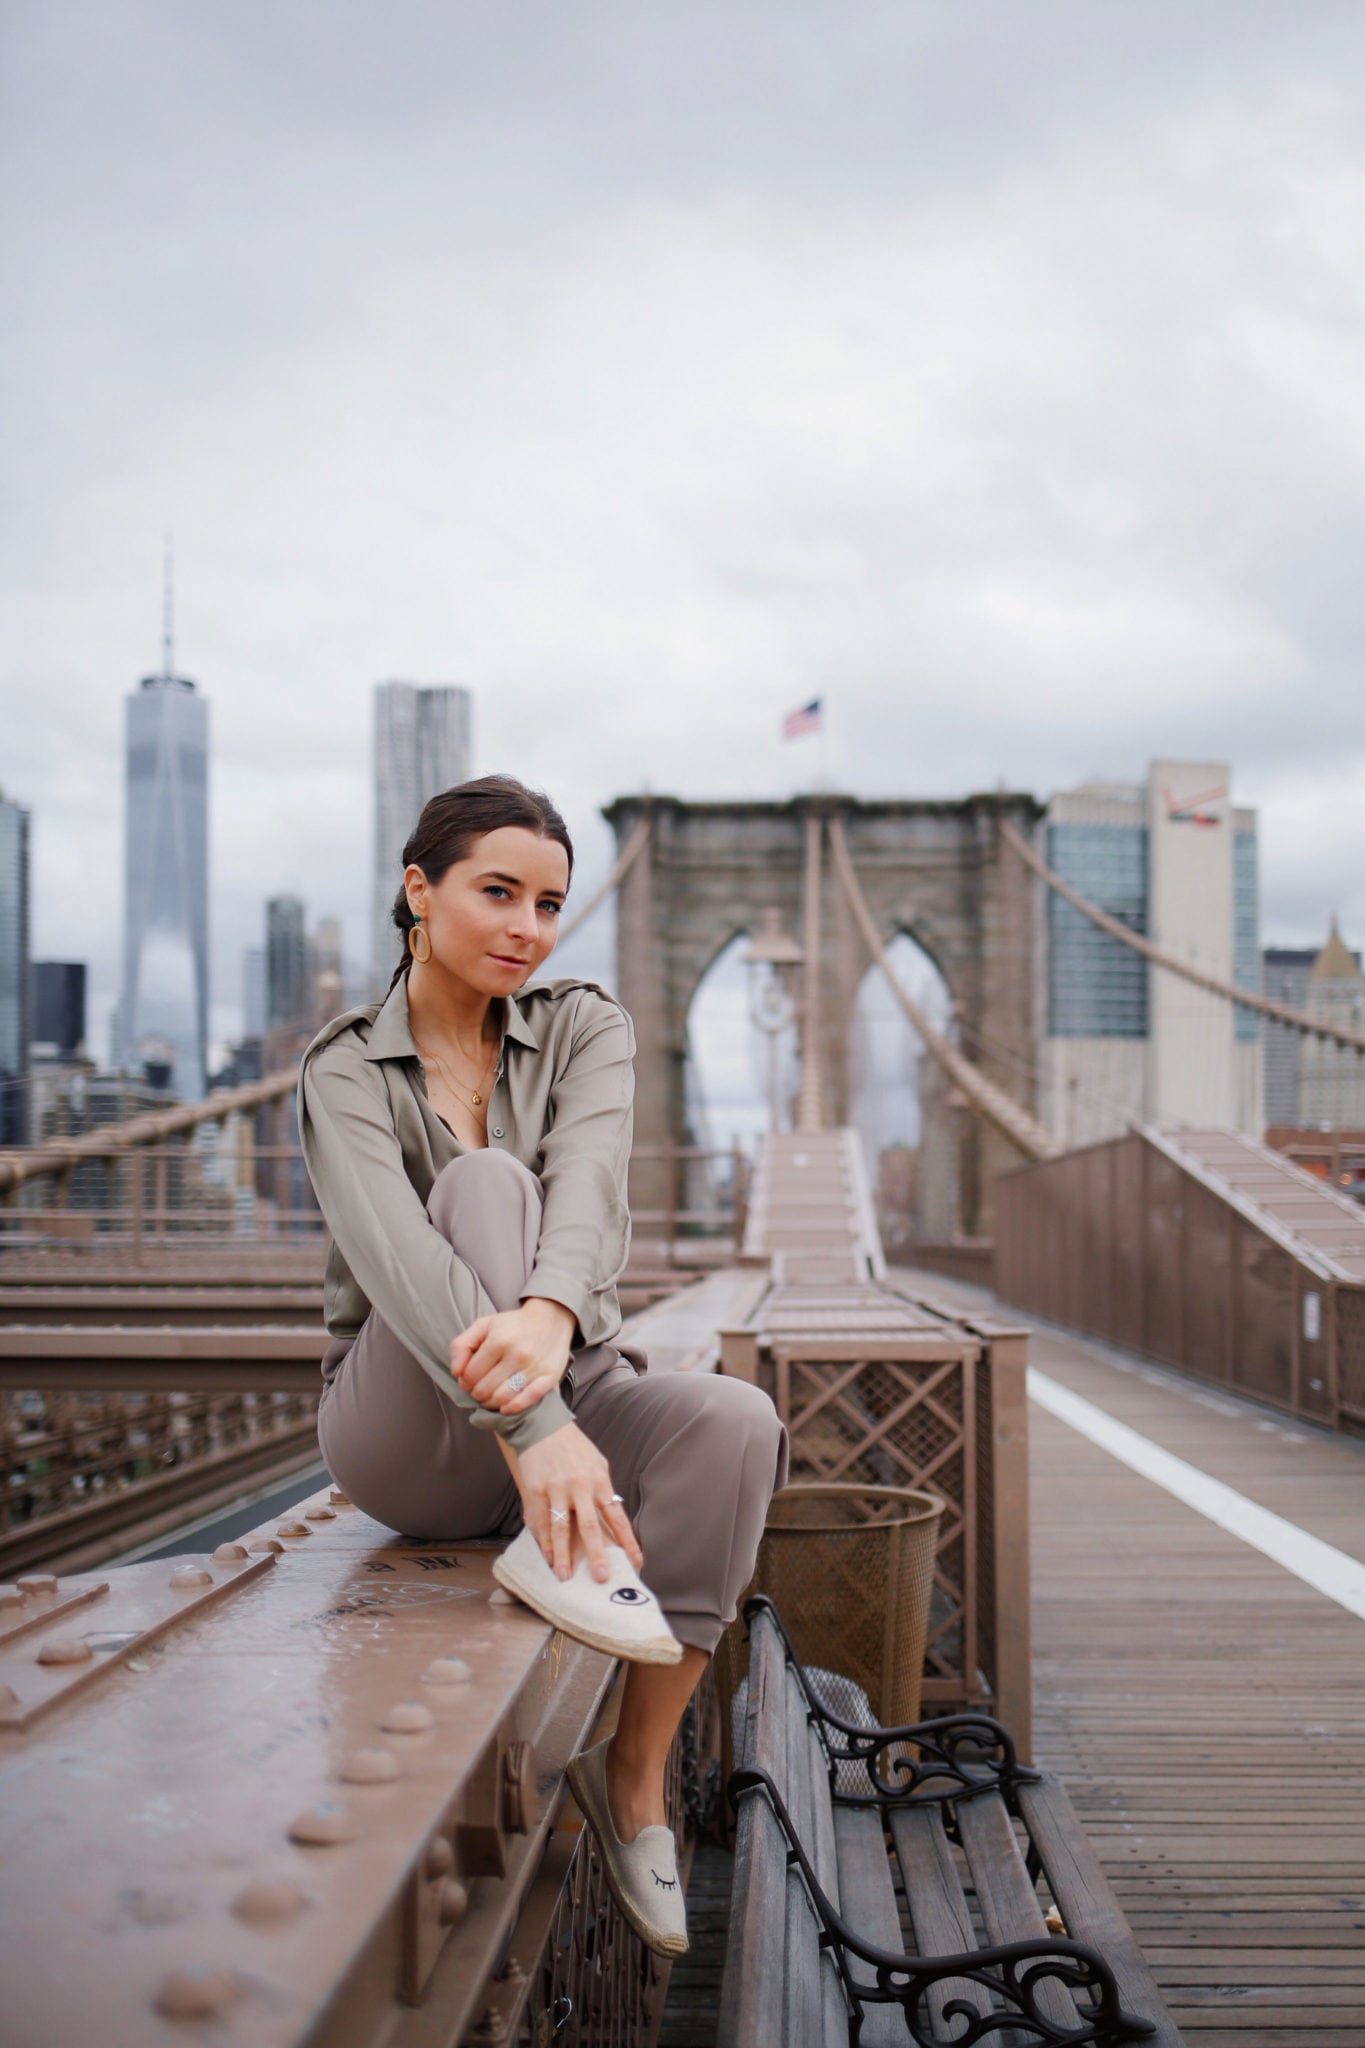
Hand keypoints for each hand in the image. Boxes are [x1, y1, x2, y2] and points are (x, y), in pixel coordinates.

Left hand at [450, 1297, 575, 1415]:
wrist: (551, 1318)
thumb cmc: (513, 1324)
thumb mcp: (483, 1325)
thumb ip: (461, 1345)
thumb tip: (456, 1372)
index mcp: (498, 1340)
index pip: (470, 1375)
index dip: (464, 1382)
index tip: (468, 1380)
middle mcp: (517, 1354)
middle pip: (484, 1389)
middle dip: (476, 1393)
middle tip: (479, 1389)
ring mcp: (534, 1367)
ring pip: (502, 1398)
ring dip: (491, 1403)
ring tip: (490, 1397)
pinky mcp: (549, 1376)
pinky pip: (528, 1400)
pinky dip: (512, 1408)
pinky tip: (505, 1406)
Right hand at [509, 1423, 642, 1582]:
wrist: (543, 1426)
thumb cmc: (574, 1448)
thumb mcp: (597, 1464)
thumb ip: (603, 1491)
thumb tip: (612, 1518)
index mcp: (599, 1481)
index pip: (617, 1516)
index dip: (627, 1540)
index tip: (636, 1561)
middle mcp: (580, 1486)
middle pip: (590, 1526)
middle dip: (596, 1554)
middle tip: (601, 1576)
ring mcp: (556, 1489)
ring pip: (561, 1528)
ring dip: (563, 1555)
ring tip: (564, 1576)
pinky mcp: (536, 1489)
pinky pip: (540, 1521)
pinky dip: (543, 1541)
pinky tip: (547, 1557)